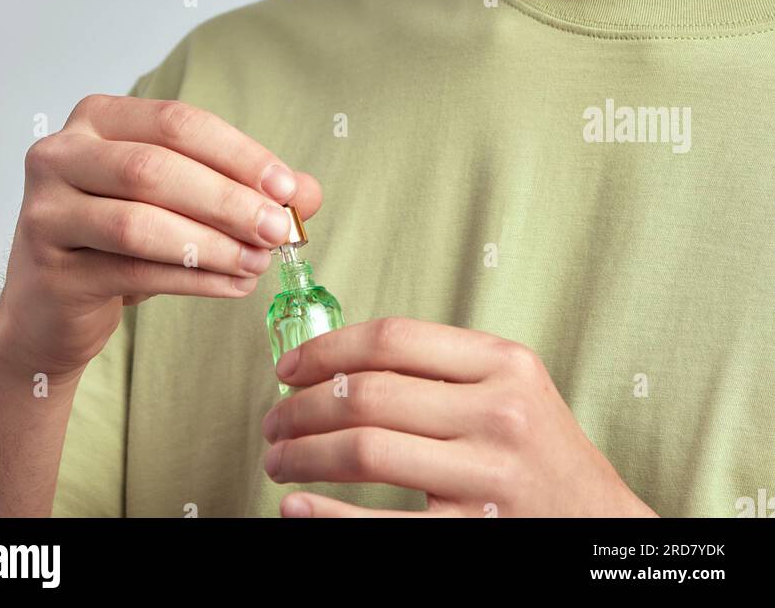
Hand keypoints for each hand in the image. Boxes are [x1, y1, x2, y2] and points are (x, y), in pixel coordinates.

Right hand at [0, 95, 320, 378]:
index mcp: (97, 118)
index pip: (176, 123)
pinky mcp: (49, 268)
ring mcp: (45, 211)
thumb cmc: (118, 240)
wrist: (49, 309)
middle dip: (227, 200)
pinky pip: (132, 271)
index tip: (286, 187)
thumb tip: (307, 194)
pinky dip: (193, 279)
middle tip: (279, 229)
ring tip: (260, 261)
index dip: (236, 153)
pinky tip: (234, 285)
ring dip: (212, 243)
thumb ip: (241, 188)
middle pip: (154, 169)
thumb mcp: (180, 202)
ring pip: (139, 222)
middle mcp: (61, 154)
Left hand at [261, 317, 658, 517]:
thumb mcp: (512, 387)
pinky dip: (326, 518)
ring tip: (279, 460)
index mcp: (503, 363)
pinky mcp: (475, 536)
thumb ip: (441, 367)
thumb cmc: (542, 451)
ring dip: (303, 454)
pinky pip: (381, 524)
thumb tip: (334, 361)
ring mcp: (487, 478)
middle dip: (300, 406)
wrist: (602, 526)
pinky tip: (297, 510)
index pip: (392, 338)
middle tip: (272, 422)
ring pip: (364, 451)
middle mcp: (497, 414)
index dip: (325, 348)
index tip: (287, 367)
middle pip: (368, 394)